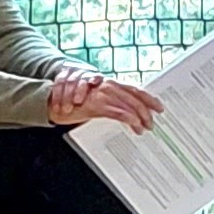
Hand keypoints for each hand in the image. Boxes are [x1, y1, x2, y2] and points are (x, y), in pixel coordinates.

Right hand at [45, 69, 160, 131]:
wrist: (54, 101)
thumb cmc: (75, 102)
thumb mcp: (97, 102)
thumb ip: (112, 104)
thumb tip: (128, 114)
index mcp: (110, 84)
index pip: (135, 89)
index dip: (149, 99)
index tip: (160, 108)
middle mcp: (109, 86)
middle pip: (135, 98)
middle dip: (147, 111)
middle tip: (153, 124)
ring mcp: (103, 93)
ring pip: (129, 104)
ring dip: (140, 117)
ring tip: (145, 128)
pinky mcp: (96, 104)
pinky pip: (117, 111)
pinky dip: (129, 118)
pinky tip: (135, 124)